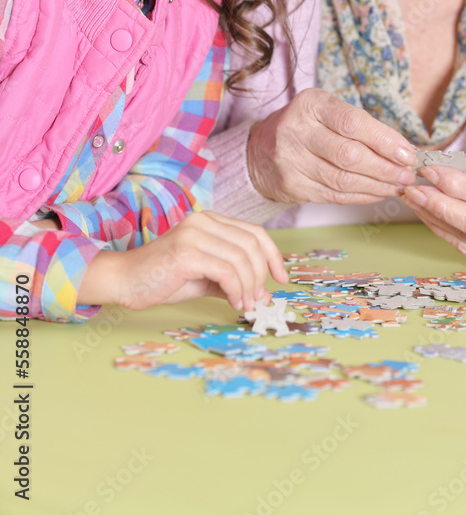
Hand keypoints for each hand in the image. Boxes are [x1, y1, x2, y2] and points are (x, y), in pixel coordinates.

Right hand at [78, 211, 287, 310]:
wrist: (125, 281)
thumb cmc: (165, 279)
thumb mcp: (207, 278)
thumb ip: (234, 280)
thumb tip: (264, 294)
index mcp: (211, 220)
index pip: (255, 232)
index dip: (273, 256)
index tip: (281, 279)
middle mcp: (204, 221)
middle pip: (252, 244)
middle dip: (261, 275)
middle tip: (257, 299)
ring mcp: (194, 234)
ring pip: (242, 258)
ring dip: (250, 286)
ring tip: (245, 304)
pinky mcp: (186, 252)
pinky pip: (226, 270)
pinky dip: (237, 290)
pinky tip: (234, 303)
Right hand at [248, 88, 416, 204]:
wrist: (258, 151)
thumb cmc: (304, 127)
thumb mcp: (324, 112)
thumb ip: (359, 126)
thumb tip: (403, 149)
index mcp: (310, 104)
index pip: (353, 122)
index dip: (385, 140)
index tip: (408, 154)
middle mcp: (296, 130)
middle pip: (350, 155)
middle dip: (386, 168)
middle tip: (408, 175)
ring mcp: (291, 161)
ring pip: (344, 180)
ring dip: (378, 186)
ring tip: (398, 186)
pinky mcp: (292, 186)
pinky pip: (334, 195)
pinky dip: (362, 197)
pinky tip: (378, 193)